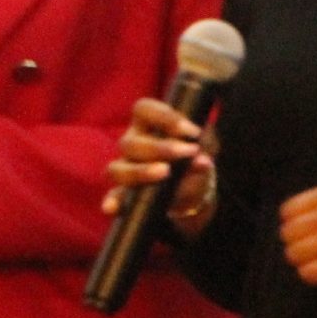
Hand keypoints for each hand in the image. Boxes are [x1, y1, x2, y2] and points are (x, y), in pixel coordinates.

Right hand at [104, 97, 218, 237]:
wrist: (193, 187)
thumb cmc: (194, 156)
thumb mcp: (203, 150)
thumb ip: (203, 151)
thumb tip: (201, 162)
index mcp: (147, 124)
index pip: (143, 109)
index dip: (165, 117)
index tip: (193, 131)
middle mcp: (131, 144)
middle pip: (130, 142)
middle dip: (160, 147)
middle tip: (189, 152)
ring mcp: (124, 169)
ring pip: (117, 169)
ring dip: (140, 171)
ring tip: (165, 172)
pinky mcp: (125, 193)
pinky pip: (114, 197)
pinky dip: (114, 201)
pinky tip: (113, 207)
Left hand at [277, 185, 316, 292]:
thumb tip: (286, 227)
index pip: (287, 212)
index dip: (293, 225)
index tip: (307, 234)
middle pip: (287, 235)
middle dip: (298, 245)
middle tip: (316, 251)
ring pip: (293, 255)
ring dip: (304, 262)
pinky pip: (306, 273)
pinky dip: (313, 276)